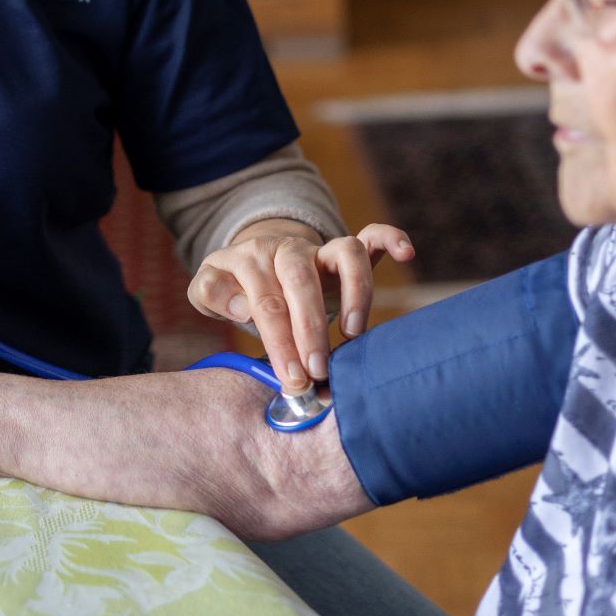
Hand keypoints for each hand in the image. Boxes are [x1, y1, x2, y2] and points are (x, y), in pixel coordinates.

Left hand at [189, 221, 413, 392]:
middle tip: (318, 370)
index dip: (280, 342)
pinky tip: (406, 254)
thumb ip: (212, 294)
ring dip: (355, 292)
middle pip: (301, 282)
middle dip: (311, 329)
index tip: (293, 379)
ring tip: (353, 334)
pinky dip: (390, 237)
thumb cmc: (234, 286)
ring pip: (344, 253)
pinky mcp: (343, 250)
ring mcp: (318, 248)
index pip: (266, 302)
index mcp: (250, 260)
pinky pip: (371, 235)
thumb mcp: (209, 289)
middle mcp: (286, 249)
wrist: (255, 260)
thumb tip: (239, 306)